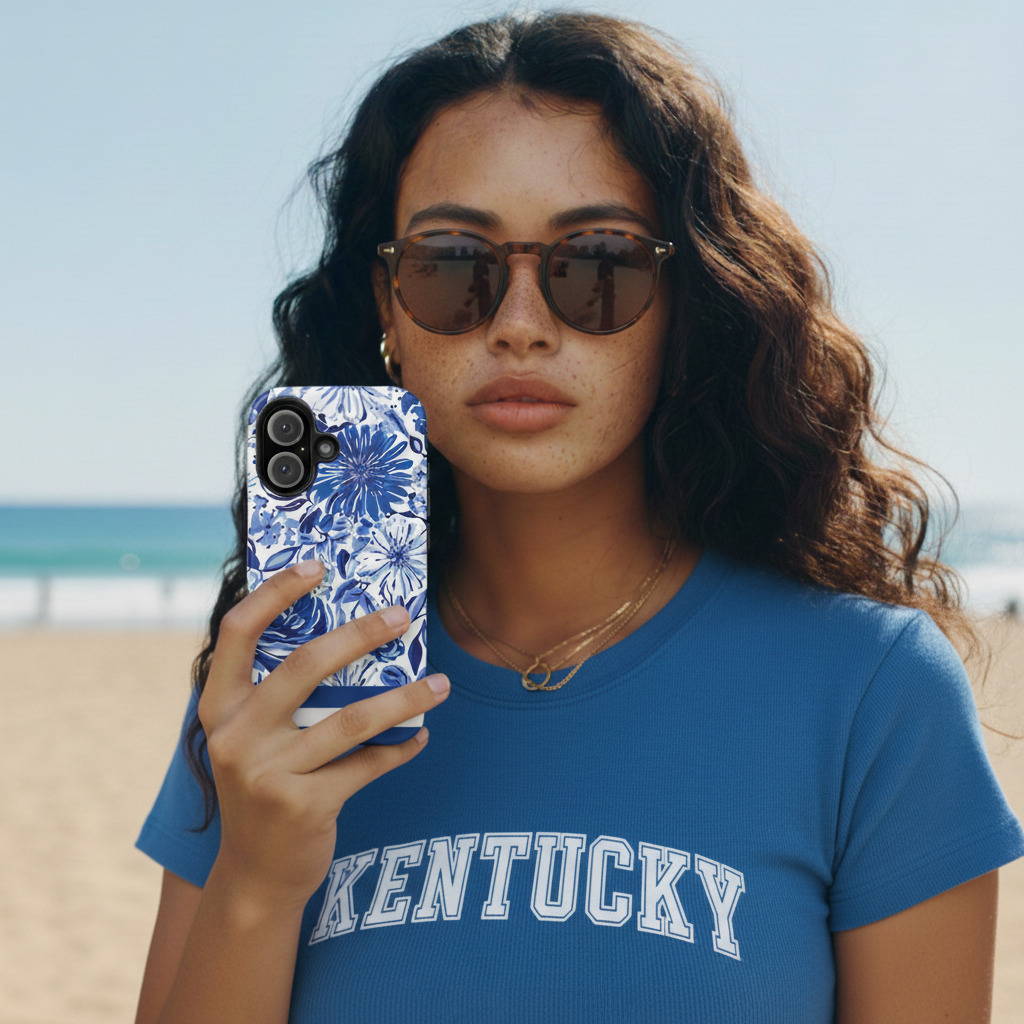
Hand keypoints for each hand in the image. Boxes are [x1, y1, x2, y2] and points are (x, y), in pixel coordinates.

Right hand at [197, 559, 448, 909]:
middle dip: (360, 634)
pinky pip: (369, 765)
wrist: (256, 874)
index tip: (316, 565)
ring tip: (440, 684)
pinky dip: (401, 749)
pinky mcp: (304, 807)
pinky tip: (421, 736)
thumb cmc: (264, 785)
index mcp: (218, 708)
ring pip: (351, 719)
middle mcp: (236, 736)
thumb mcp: (252, 736)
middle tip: (402, 617)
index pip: (237, 632)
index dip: (274, 593)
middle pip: (304, 665)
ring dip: (404, 698)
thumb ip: (277, 692)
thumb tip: (346, 631)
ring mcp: (268, 774)